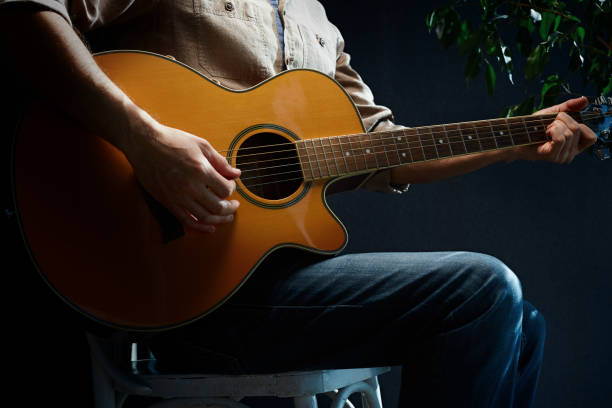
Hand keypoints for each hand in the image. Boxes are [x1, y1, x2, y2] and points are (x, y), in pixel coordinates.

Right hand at [124, 121, 240, 233]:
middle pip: (218, 207)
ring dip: (220, 220)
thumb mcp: (201, 145)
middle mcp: (190, 186)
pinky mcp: (168, 202)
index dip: (232, 189)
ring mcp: (178, 197)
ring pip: (205, 217)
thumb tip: (236, 174)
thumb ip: (220, 162)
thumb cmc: (172, 141)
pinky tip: (210, 227)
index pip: (225, 189)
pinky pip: (187, 221)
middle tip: (234, 206)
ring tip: (227, 217)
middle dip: (230, 208)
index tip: (230, 185)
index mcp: (200, 170)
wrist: (144, 144)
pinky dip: (201, 228)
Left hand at [515, 96, 596, 162]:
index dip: (579, 125)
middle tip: (549, 126)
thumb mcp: (554, 113)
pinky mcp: (552, 156)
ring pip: (569, 132)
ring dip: (555, 125)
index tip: (563, 122)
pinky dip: (553, 130)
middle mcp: (571, 154)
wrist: (516, 136)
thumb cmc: (534, 127)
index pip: (591, 137)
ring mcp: (562, 157)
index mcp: (575, 146)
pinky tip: (545, 133)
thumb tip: (584, 100)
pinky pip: (560, 138)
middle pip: (578, 129)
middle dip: (562, 120)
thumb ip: (570, 107)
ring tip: (545, 130)